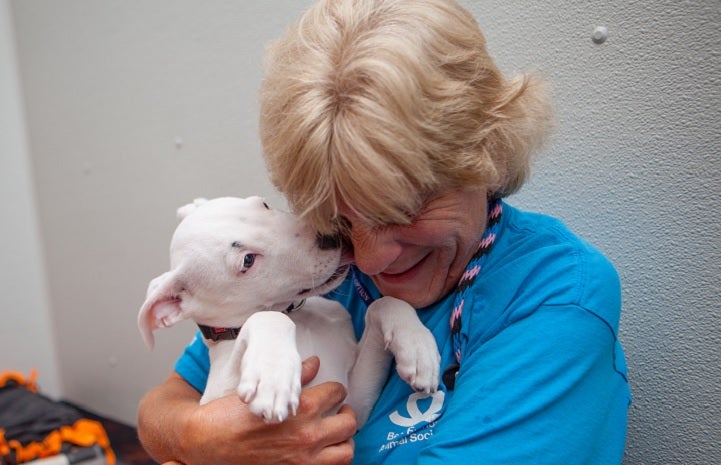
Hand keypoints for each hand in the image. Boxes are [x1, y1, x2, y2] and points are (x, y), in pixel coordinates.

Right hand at [139, 357, 356, 464]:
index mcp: (302, 409)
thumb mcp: (263, 390)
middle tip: (339, 411)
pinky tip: (324, 451)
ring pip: (347, 450)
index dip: (336, 390)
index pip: (337, 392)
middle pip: (349, 422)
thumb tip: (314, 363)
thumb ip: (294, 378)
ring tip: (335, 433)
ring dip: (344, 439)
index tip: (332, 392)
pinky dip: (333, 459)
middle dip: (347, 413)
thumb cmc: (230, 416)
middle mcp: (308, 435)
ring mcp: (304, 459)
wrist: (207, 444)